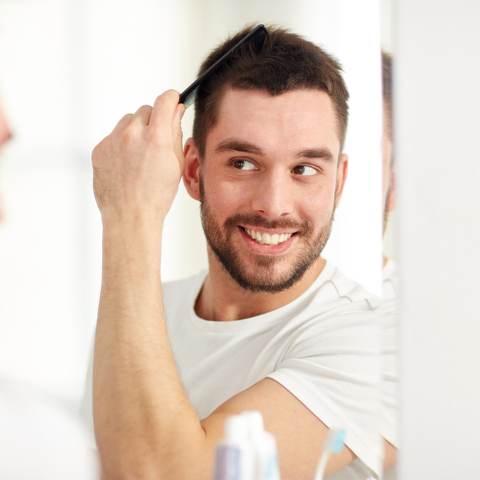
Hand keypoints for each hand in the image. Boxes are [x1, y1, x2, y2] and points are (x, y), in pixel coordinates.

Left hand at [92, 90, 185, 225]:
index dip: (172, 98)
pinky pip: (113, 137)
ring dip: (136, 131)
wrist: (130, 217)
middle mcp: (132, 134)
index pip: (165, 100)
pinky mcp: (99, 149)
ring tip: (140, 156)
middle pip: (146, 110)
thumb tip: (176, 109)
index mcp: (156, 137)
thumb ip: (175, 133)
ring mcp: (113, 141)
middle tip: (157, 141)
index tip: (174, 100)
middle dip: (154, 120)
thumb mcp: (176, 164)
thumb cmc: (158, 195)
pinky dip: (121, 145)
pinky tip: (127, 165)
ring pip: (128, 121)